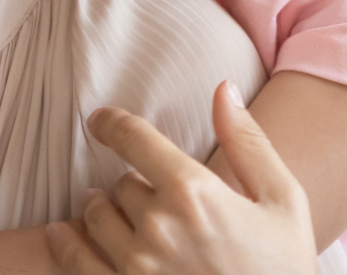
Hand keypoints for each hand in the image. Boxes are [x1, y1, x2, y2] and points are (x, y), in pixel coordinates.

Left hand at [46, 82, 318, 274]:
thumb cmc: (284, 265)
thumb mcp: (283, 199)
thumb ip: (248, 142)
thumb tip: (223, 90)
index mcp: (195, 193)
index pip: (134, 139)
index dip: (111, 124)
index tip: (100, 121)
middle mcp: (158, 227)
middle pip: (121, 184)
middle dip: (134, 185)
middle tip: (151, 195)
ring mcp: (136, 267)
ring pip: (96, 218)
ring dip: (102, 210)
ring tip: (113, 212)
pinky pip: (76, 261)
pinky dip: (67, 243)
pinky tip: (62, 232)